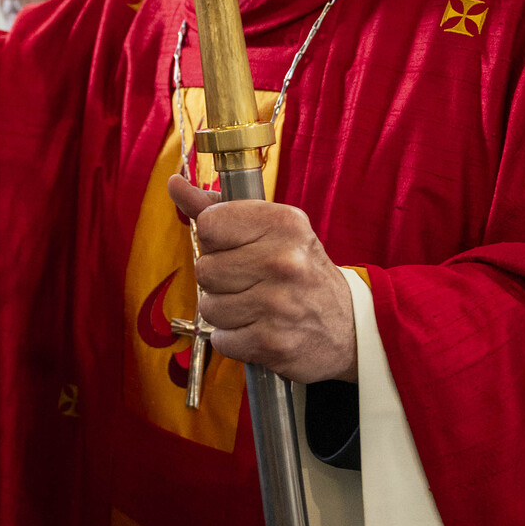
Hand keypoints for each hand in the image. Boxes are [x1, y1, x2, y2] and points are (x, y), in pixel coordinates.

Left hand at [168, 176, 356, 383]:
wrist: (349, 326)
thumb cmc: (298, 271)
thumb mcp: (269, 229)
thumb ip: (217, 207)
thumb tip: (175, 183)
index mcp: (283, 223)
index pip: (208, 225)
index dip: (216, 241)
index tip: (239, 248)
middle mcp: (284, 261)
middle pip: (205, 269)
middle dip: (220, 280)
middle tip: (252, 282)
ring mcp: (279, 304)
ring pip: (208, 306)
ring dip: (226, 312)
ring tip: (256, 307)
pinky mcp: (273, 343)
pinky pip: (221, 339)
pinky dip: (235, 339)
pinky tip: (260, 329)